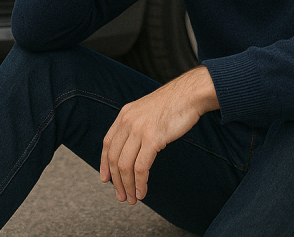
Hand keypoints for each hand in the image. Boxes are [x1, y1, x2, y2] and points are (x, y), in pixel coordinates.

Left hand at [100, 66, 218, 204]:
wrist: (189, 94)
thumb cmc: (173, 104)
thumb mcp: (146, 111)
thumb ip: (136, 125)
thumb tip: (133, 146)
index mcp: (124, 115)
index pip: (107, 144)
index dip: (104, 164)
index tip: (106, 179)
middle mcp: (127, 122)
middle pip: (114, 158)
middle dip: (116, 181)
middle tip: (122, 196)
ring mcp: (139, 130)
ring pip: (125, 165)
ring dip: (128, 185)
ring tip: (133, 198)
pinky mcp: (152, 138)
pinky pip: (141, 167)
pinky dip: (140, 182)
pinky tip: (143, 191)